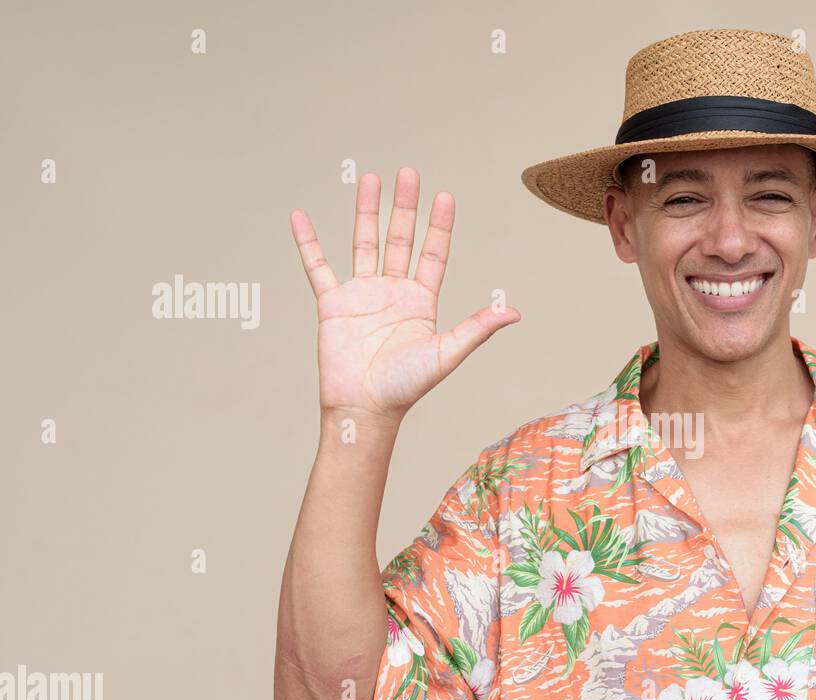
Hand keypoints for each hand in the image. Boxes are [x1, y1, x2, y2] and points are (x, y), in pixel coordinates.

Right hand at [289, 167, 519, 421]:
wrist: (365, 407)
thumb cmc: (407, 387)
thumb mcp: (447, 354)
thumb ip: (476, 329)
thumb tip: (513, 312)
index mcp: (421, 302)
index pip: (433, 254)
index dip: (439, 226)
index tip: (445, 196)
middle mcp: (393, 292)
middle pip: (400, 239)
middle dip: (405, 206)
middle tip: (409, 173)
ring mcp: (362, 294)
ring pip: (364, 243)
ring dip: (367, 212)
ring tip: (370, 180)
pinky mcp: (332, 303)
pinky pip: (317, 266)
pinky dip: (308, 242)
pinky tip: (300, 217)